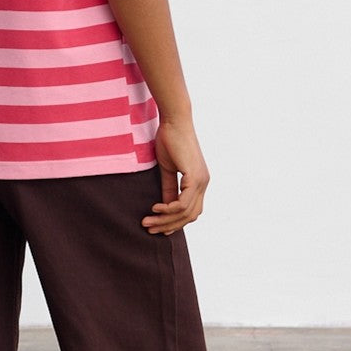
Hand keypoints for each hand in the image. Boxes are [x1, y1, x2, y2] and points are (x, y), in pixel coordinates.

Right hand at [142, 118, 209, 234]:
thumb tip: (165, 206)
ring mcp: (201, 181)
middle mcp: (204, 183)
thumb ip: (168, 188)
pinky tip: (155, 208)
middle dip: (168, 226)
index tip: (157, 227)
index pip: (191, 211)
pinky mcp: (194, 177)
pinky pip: (182, 203)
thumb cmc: (170, 140)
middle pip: (189, 216)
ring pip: (185, 212)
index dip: (175, 222)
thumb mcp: (167, 169)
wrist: (174, 121)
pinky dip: (168, 209)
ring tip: (147, 221)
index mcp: (199, 182)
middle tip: (149, 228)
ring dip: (165, 220)